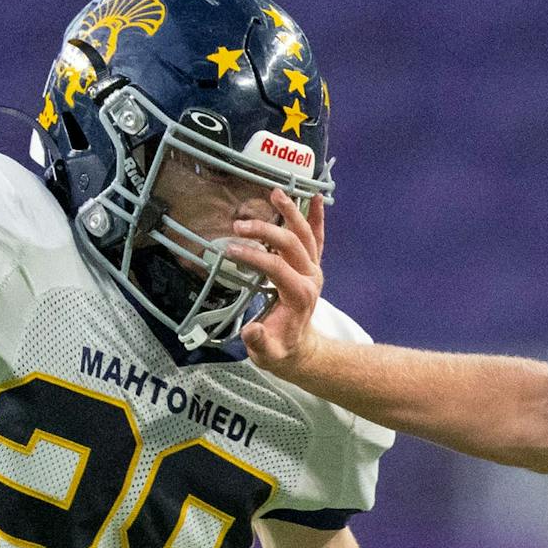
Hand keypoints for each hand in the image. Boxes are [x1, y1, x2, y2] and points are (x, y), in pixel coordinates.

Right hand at [233, 189, 327, 376]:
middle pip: (290, 245)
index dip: (254, 257)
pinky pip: (317, 238)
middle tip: (238, 226)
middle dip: (264, 232)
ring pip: (306, 234)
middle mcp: (311, 277)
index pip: (277, 267)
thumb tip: (252, 331)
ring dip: (291, 212)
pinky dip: (316, 217)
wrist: (300, 350)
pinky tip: (313, 196)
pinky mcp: (313, 265)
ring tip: (275, 192)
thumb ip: (260, 343)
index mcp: (300, 295)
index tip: (229, 251)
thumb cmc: (279, 350)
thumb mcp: (267, 354)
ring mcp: (314, 269)